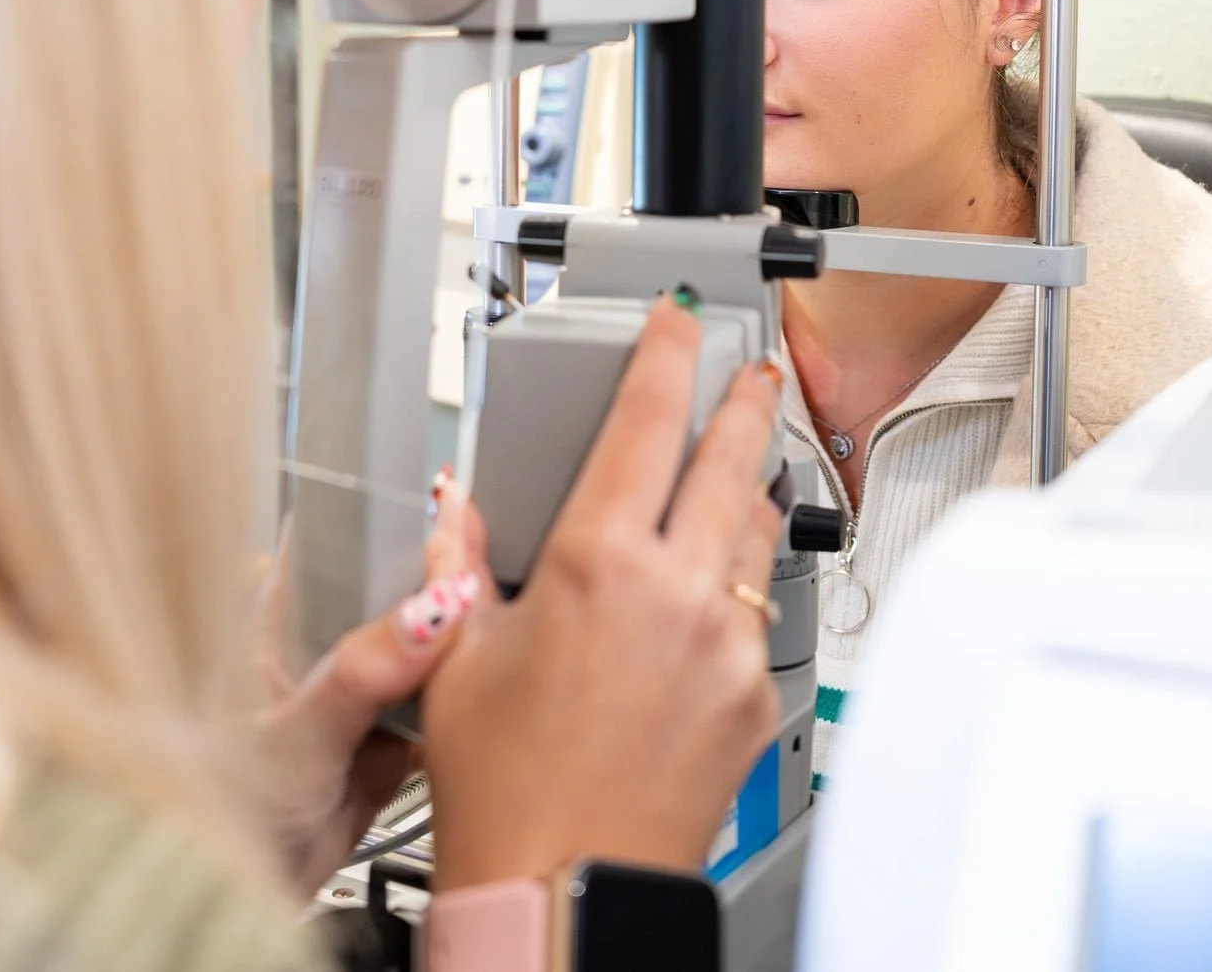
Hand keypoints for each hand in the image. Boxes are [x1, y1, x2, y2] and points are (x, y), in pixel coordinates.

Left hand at [248, 525, 482, 894]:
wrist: (238, 894)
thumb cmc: (217, 802)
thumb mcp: (295, 732)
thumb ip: (361, 672)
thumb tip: (431, 614)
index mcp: (278, 622)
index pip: (334, 543)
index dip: (382, 515)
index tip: (439, 496)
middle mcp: (322, 650)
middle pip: (390, 592)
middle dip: (438, 579)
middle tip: (490, 557)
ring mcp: (357, 698)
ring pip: (421, 649)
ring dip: (457, 641)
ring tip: (504, 615)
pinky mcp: (388, 746)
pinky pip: (439, 709)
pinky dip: (466, 701)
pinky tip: (495, 688)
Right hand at [421, 296, 785, 889]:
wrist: (563, 889)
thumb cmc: (504, 789)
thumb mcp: (454, 659)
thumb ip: (459, 567)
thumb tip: (457, 512)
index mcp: (596, 562)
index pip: (648, 420)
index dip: (668, 354)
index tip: (677, 323)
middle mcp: (677, 591)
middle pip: (734, 457)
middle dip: (745, 398)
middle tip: (753, 367)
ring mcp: (727, 644)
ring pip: (757, 531)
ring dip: (749, 488)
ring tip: (738, 470)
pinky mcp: (752, 696)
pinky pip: (757, 612)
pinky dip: (739, 584)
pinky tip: (714, 588)